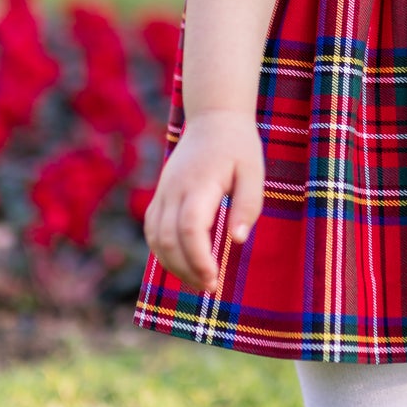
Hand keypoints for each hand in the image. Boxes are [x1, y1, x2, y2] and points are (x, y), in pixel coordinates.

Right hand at [143, 109, 264, 287]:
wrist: (212, 119)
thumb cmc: (238, 147)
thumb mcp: (254, 172)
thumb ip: (247, 206)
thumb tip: (237, 240)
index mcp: (200, 183)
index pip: (190, 227)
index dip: (198, 258)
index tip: (215, 279)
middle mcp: (174, 189)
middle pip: (167, 239)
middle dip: (187, 270)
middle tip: (212, 286)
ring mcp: (163, 192)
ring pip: (155, 238)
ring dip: (173, 265)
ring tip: (199, 280)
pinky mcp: (159, 195)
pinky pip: (152, 229)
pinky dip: (163, 251)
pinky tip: (183, 263)